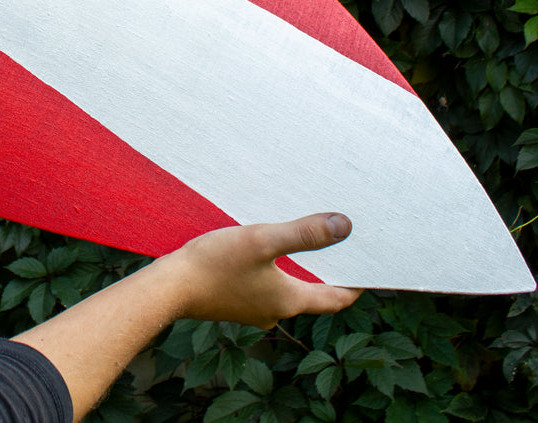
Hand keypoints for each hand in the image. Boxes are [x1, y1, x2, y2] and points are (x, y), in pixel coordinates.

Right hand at [159, 212, 361, 328]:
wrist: (170, 288)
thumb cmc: (214, 264)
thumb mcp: (262, 240)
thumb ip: (304, 234)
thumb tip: (344, 226)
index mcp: (290, 301)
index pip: (336, 300)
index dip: (355, 285)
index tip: (367, 267)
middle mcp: (275, 311)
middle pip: (312, 295)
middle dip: (325, 273)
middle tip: (336, 248)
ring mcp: (253, 309)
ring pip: (287, 291)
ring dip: (298, 272)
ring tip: (301, 244)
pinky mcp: (234, 302)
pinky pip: (264, 288)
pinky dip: (272, 273)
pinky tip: (261, 254)